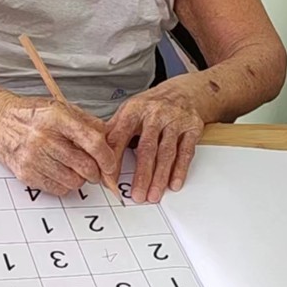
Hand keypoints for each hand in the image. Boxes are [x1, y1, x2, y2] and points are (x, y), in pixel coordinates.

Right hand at [0, 95, 116, 196]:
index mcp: (56, 117)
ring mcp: (33, 158)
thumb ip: (87, 122)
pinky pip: (58, 189)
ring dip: (80, 178)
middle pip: (85, 166)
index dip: (106, 157)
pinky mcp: (26, 174)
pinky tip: (60, 171)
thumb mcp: (61, 108)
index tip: (111, 164)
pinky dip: (65, 184)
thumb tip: (110, 139)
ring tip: (74, 166)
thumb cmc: (32, 115)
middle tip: (96, 168)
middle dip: (96, 171)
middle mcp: (44, 138)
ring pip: (74, 181)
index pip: (92, 142)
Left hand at [106, 77, 204, 202]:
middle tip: (136, 196)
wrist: (185, 90)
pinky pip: (185, 152)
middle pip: (146, 148)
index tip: (109, 181)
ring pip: (166, 152)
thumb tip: (95, 154)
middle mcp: (155, 114)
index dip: (114, 161)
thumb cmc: (152, 105)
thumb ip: (114, 130)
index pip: (120, 137)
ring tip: (153, 195)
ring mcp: (174, 120)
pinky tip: (173, 184)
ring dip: (159, 177)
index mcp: (134, 109)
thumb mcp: (130, 110)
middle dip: (141, 175)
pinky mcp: (192, 127)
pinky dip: (180, 170)